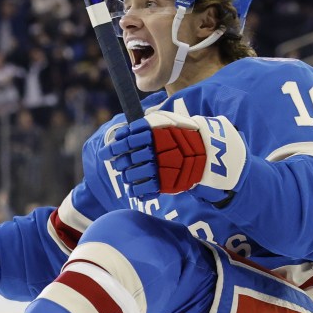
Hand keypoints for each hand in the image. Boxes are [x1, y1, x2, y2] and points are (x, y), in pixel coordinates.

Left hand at [98, 109, 247, 202]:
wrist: (207, 153)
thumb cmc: (182, 135)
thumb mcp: (164, 122)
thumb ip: (143, 126)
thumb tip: (121, 133)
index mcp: (153, 134)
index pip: (126, 141)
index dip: (112, 148)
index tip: (106, 153)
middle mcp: (154, 151)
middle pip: (127, 159)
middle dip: (120, 162)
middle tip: (119, 163)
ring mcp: (159, 168)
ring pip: (131, 175)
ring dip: (127, 176)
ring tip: (128, 175)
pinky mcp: (164, 183)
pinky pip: (141, 189)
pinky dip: (135, 190)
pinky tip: (134, 188)